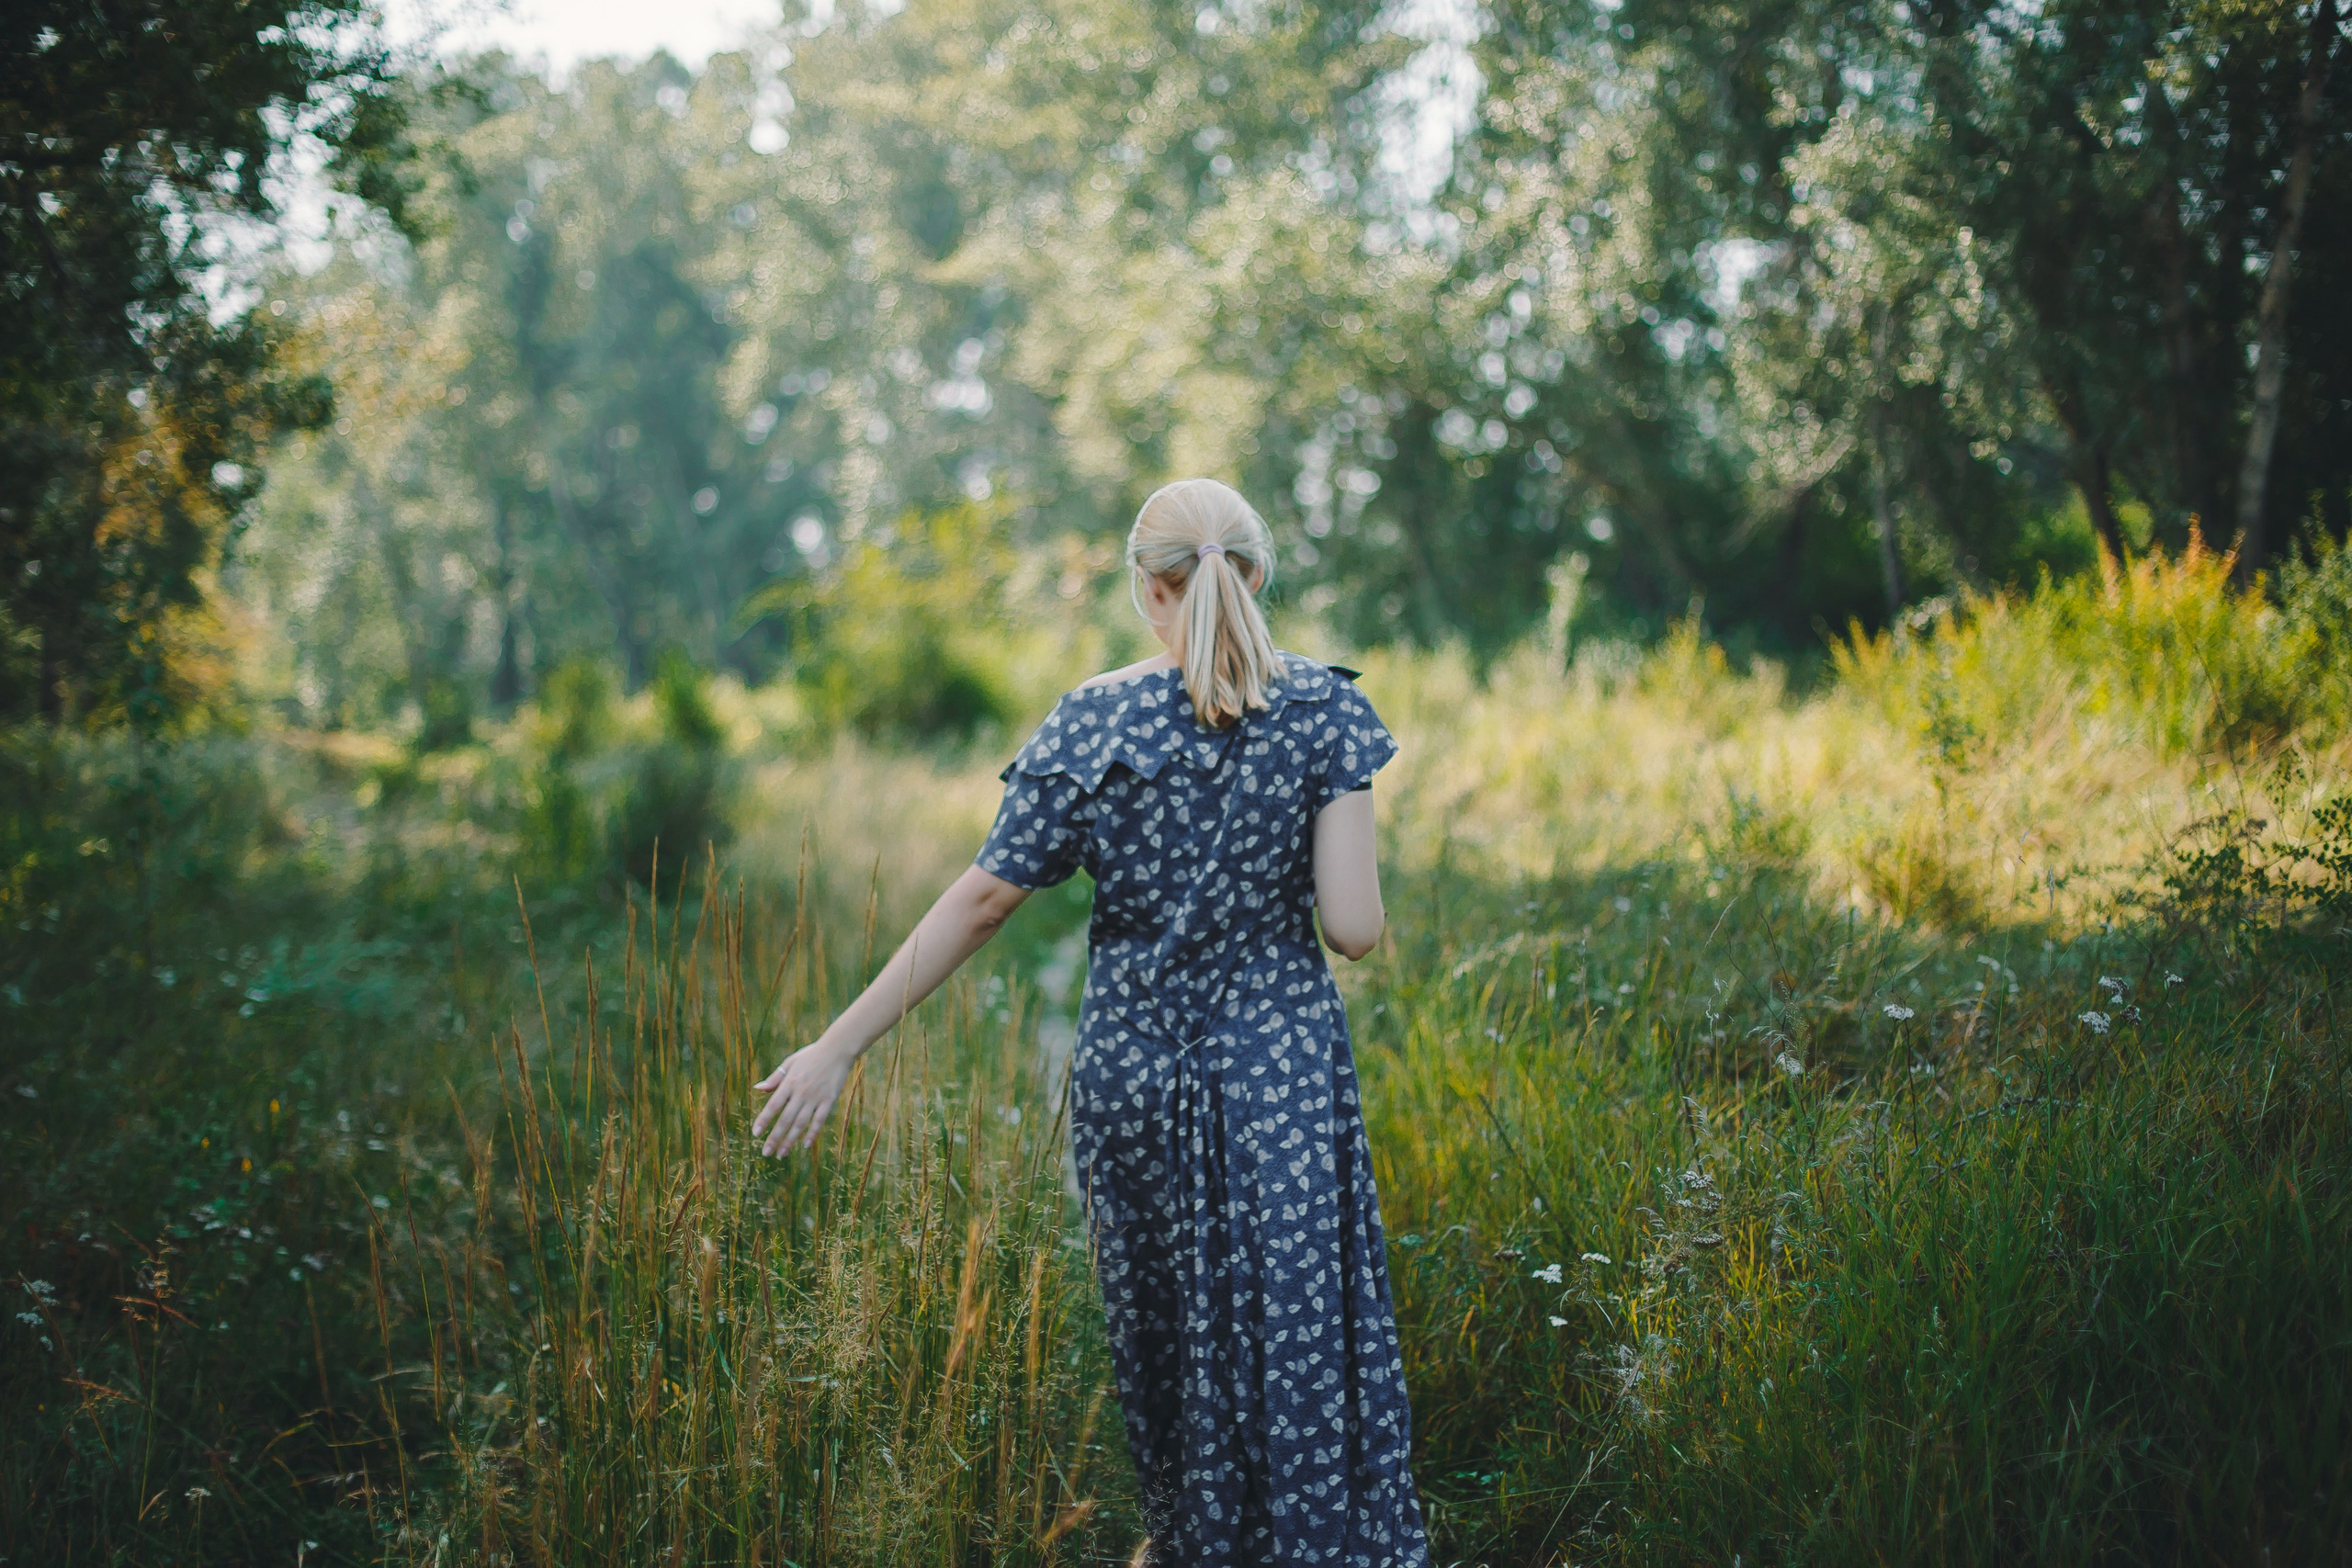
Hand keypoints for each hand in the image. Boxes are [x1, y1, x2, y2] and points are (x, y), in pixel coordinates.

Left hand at [750, 1039, 856, 1156]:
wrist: (838, 1049)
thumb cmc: (812, 1055)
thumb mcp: (790, 1062)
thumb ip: (775, 1078)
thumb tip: (757, 1089)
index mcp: (789, 1082)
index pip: (773, 1105)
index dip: (763, 1120)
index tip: (755, 1134)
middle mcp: (800, 1092)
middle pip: (785, 1119)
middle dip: (774, 1138)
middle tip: (766, 1153)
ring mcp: (815, 1097)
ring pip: (800, 1123)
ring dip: (790, 1140)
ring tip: (781, 1154)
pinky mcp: (829, 1100)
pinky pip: (819, 1120)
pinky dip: (812, 1133)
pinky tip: (805, 1145)